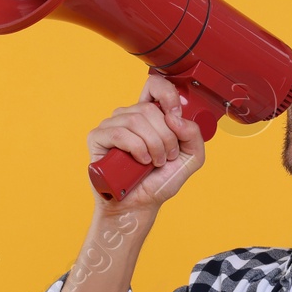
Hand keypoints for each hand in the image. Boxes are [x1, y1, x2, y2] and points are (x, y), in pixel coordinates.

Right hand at [86, 74, 205, 212]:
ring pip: (135, 119)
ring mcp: (111, 126)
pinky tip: (140, 161)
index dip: (167, 94)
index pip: (154, 86)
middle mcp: (129, 116)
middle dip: (166, 136)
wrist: (140, 205)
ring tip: (154, 162)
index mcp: (149, 116)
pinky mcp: (97, 138)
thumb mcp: (190, 158)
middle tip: (166, 157)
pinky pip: (119, 133)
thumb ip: (193, 135)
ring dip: (152, 145)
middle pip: (149, 109)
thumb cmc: (159, 182)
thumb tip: (174, 117)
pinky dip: (136, 148)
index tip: (175, 115)